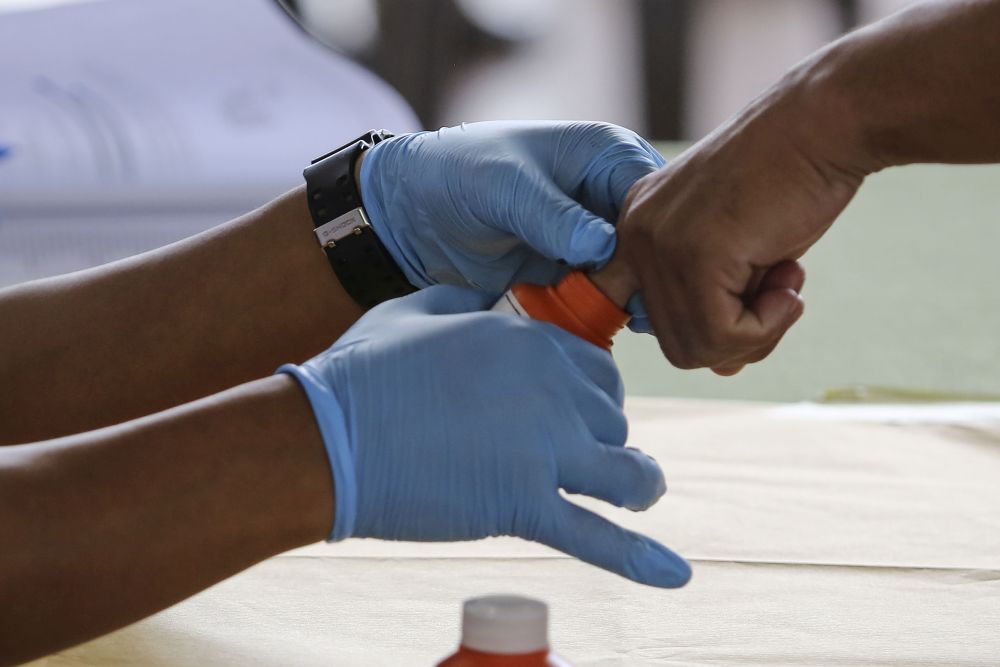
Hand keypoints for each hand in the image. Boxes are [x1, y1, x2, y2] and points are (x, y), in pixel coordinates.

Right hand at [279, 286, 690, 587]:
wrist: (324, 436)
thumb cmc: (360, 373)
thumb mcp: (414, 311)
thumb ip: (462, 300)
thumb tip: (482, 294)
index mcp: (528, 342)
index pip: (594, 371)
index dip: (590, 396)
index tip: (580, 413)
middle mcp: (550, 389)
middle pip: (612, 419)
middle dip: (603, 438)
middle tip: (587, 456)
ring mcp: (543, 449)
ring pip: (625, 472)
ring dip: (638, 484)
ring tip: (642, 492)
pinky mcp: (523, 505)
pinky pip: (598, 538)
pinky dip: (641, 560)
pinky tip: (676, 575)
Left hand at [359, 121, 663, 320]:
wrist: (414, 214)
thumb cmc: (459, 176)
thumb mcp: (507, 188)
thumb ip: (555, 217)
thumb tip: (604, 248)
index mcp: (605, 155)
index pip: (655, 196)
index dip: (657, 236)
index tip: (640, 275)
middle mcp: (608, 195)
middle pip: (655, 241)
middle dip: (648, 275)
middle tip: (633, 309)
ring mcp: (594, 238)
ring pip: (636, 274)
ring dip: (630, 299)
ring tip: (618, 321)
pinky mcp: (576, 273)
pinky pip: (606, 297)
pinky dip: (604, 314)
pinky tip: (598, 327)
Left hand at [617, 84, 864, 372]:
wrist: (824, 123)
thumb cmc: (792, 179)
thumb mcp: (743, 250)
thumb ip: (723, 304)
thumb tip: (722, 371)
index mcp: (638, 225)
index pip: (626, 307)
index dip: (676, 326)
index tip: (728, 311)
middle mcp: (635, 234)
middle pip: (674, 341)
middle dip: (737, 335)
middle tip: (779, 291)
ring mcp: (658, 245)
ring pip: (696, 348)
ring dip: (757, 332)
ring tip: (786, 281)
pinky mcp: (692, 256)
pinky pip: (722, 336)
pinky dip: (767, 325)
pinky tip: (789, 281)